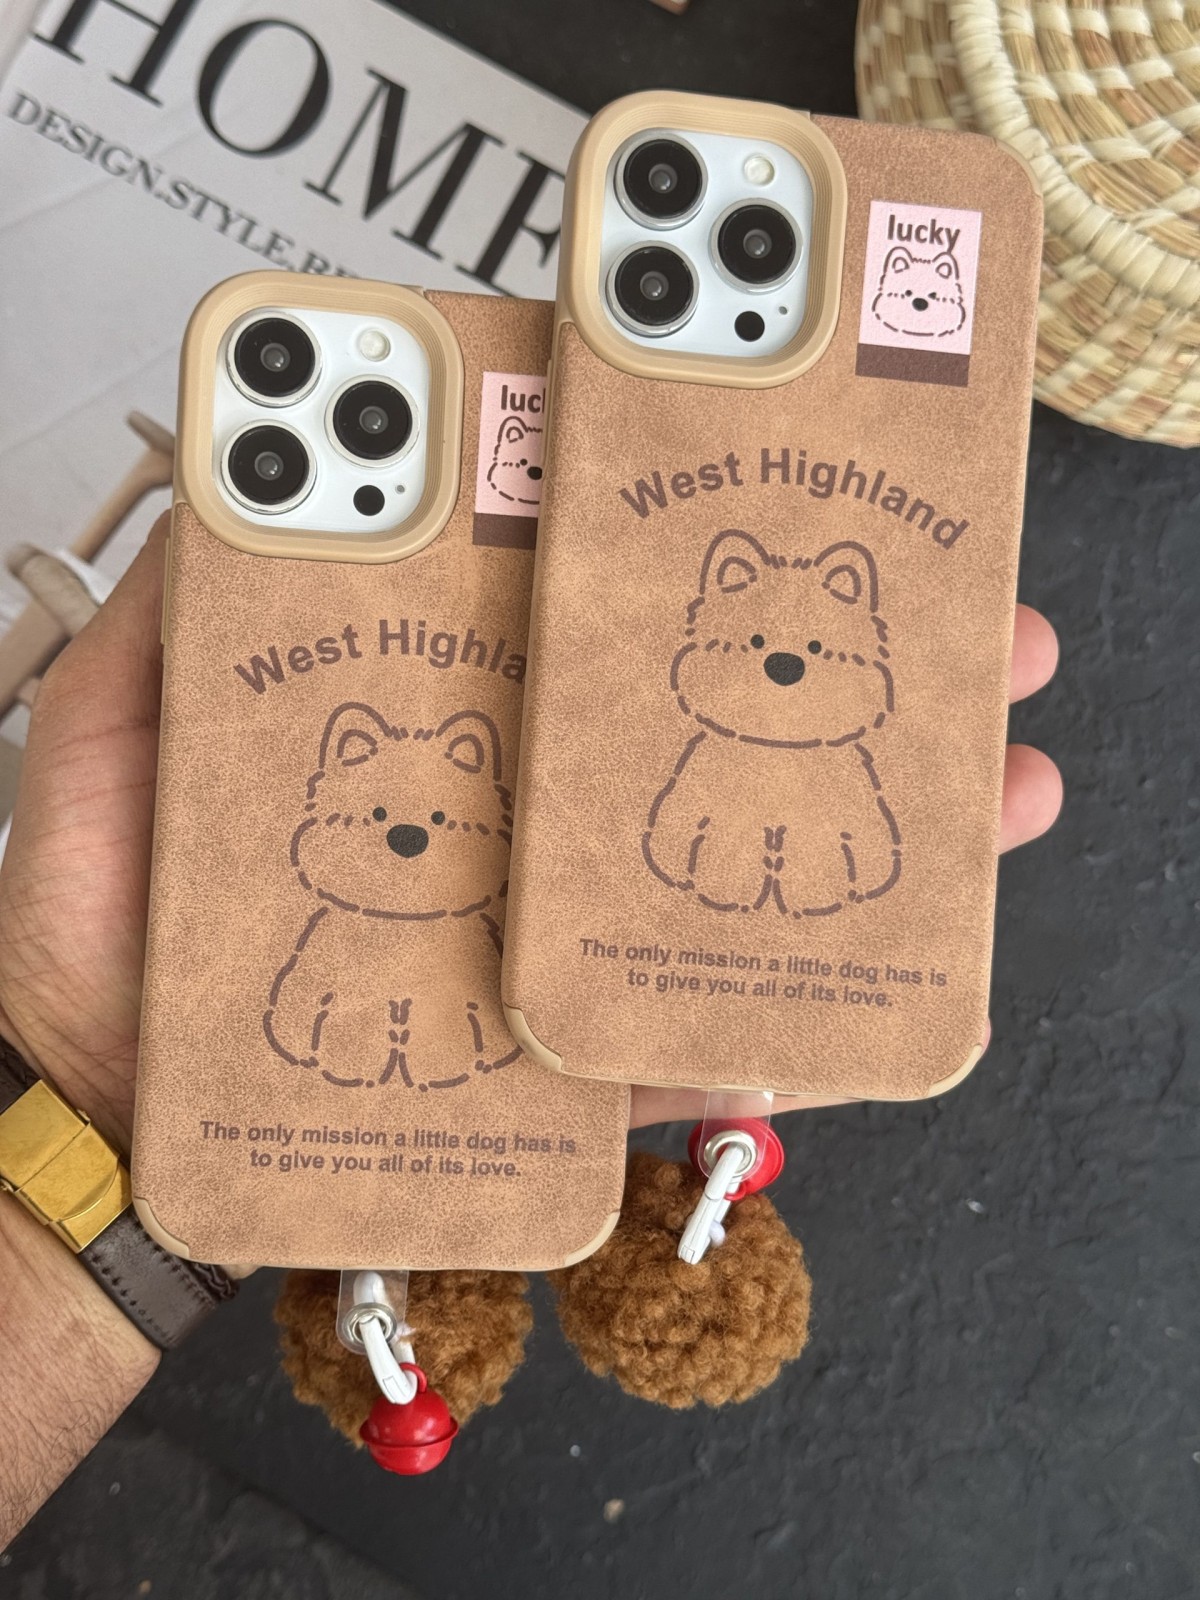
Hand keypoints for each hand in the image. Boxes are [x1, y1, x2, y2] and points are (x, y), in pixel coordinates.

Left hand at [0, 522, 1060, 1142]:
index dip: (699, 558)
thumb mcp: (105, 730)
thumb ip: (172, 610)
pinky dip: (777, 1026)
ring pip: (726, 878)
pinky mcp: (547, 1058)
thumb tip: (240, 479)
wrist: (106, 1110)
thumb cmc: (103, 923)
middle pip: (704, 739)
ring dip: (879, 830)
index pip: (585, 621)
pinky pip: (675, 1046)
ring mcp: (544, 938)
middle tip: (985, 622)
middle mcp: (513, 825)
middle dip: (860, 673)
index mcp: (437, 727)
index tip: (796, 493)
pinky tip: (891, 975)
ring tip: (1000, 770)